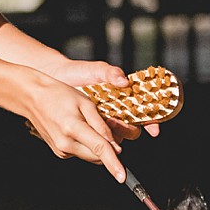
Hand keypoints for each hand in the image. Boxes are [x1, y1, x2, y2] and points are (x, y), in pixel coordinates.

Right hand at [17, 69, 124, 180]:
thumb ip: (101, 125)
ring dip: (97, 147)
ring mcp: (61, 150)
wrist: (33, 98)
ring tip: (89, 125)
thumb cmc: (58, 96)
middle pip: (98, 157)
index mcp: (73, 128)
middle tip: (107, 127)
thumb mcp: (85, 103)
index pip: (100, 149)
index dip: (113, 164)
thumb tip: (115, 145)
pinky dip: (87, 145)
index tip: (121, 176)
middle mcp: (66, 144)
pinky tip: (80, 130)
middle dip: (109, 148)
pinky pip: (82, 153)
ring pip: (91, 156)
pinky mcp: (60, 153)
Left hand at [42, 58, 160, 138]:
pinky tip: (91, 132)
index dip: (152, 122)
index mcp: (123, 99)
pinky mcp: (89, 129)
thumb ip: (111, 73)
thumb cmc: (78, 73)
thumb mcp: (96, 70)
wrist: (55, 78)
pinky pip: (98, 139)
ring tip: (104, 124)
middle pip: (132, 129)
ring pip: (116, 137)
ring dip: (114, 135)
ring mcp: (103, 123)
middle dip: (130, 130)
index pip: (144, 114)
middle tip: (118, 123)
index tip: (154, 130)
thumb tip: (125, 81)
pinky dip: (98, 139)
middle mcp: (117, 113)